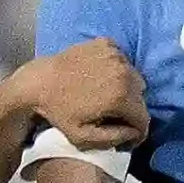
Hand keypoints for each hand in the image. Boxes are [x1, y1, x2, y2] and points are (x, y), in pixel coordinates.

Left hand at [18, 40, 148, 153]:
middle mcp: (124, 72)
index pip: (144, 119)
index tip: (126, 138)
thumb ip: (115, 139)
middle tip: (114, 118)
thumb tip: (133, 133)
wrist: (39, 81)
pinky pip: (123, 61)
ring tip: (108, 98)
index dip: (137, 134)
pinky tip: (102, 78)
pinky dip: (118, 71)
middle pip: (140, 99)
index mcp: (120, 96)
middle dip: (130, 111)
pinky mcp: (107, 44)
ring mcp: (116, 55)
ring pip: (134, 79)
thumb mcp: (84, 138)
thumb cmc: (59, 112)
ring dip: (126, 90)